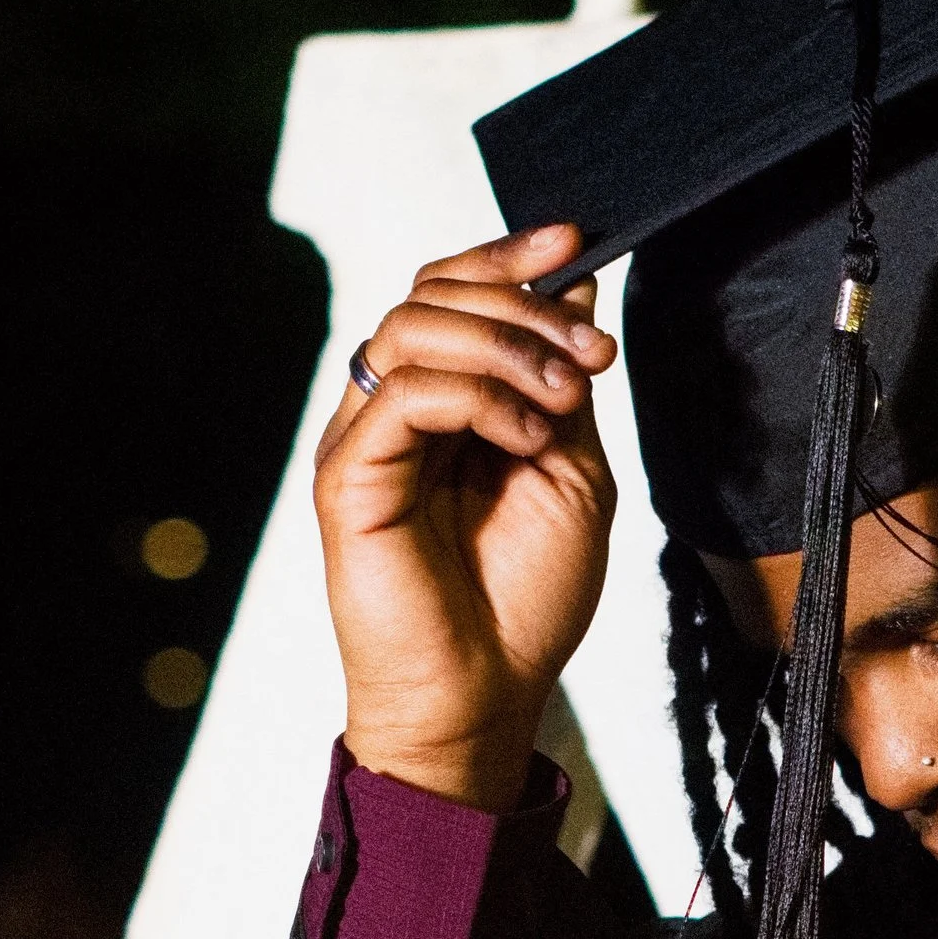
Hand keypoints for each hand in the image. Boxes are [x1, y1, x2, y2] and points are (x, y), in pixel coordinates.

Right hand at [314, 220, 618, 809]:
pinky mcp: (348, 476)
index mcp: (447, 403)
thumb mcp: (573, 473)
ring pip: (412, 327)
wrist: (488, 695)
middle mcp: (396, 410)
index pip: (456, 292)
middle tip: (589, 351)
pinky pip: (402, 391)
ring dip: (504, 345)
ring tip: (561, 402)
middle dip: (522, 302)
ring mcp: (366, 438)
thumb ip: (564, 384)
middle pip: (431, 292)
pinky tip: (525, 438)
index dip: (511, 258)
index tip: (578, 243)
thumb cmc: (526, 603)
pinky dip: (477, 397)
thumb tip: (573, 285)